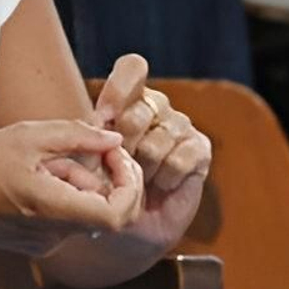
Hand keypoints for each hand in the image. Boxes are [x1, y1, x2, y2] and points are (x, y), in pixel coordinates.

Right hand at [0, 120, 142, 257]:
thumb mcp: (26, 135)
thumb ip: (76, 136)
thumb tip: (114, 139)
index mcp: (54, 208)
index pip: (119, 214)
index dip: (129, 183)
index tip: (114, 155)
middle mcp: (55, 234)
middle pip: (106, 210)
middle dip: (105, 177)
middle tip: (87, 148)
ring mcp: (46, 243)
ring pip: (85, 212)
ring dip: (77, 183)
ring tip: (44, 159)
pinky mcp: (35, 244)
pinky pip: (66, 219)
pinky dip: (62, 194)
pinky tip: (33, 175)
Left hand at [93, 55, 211, 251]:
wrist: (124, 221)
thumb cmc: (101, 183)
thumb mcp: (88, 152)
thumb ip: (93, 129)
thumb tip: (104, 117)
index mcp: (126, 96)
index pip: (133, 68)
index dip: (120, 90)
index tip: (104, 118)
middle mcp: (156, 106)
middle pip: (140, 109)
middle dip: (124, 144)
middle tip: (120, 163)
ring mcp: (180, 125)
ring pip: (160, 138)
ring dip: (144, 167)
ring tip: (139, 178)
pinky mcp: (200, 148)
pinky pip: (180, 158)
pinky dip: (165, 178)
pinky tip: (160, 185)